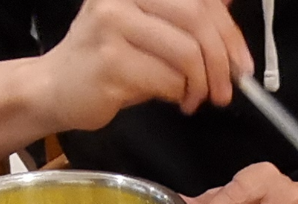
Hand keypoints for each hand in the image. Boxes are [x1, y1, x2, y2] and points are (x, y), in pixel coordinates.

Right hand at [37, 0, 252, 128]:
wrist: (55, 88)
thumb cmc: (108, 60)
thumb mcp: (147, 27)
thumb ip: (184, 16)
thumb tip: (228, 5)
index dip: (229, 31)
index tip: (242, 63)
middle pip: (197, 19)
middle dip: (221, 60)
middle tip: (227, 89)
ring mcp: (112, 27)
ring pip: (186, 52)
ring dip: (202, 84)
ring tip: (196, 98)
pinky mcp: (110, 63)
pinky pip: (168, 80)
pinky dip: (180, 95)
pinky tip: (175, 101)